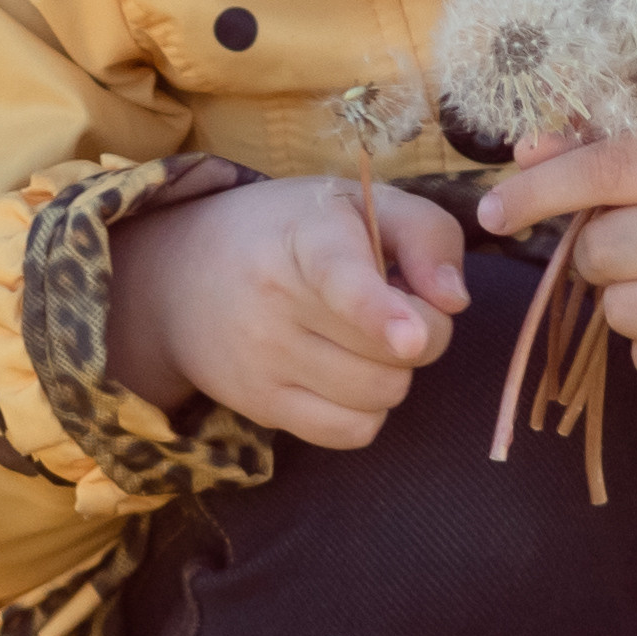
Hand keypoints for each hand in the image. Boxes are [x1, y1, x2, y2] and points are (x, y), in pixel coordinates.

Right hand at [106, 177, 468, 449]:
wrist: (183, 275)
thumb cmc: (294, 232)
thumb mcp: (360, 203)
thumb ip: (426, 234)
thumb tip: (453, 301)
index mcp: (306, 237)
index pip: (342, 279)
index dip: (380, 310)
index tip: (410, 336)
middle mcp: (276, 302)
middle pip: (396, 352)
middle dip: (422, 331)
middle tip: (395, 302)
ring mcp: (264, 361)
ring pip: (381, 394)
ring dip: (395, 370)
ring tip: (363, 335)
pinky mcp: (261, 407)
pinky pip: (354, 431)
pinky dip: (368, 408)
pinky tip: (347, 371)